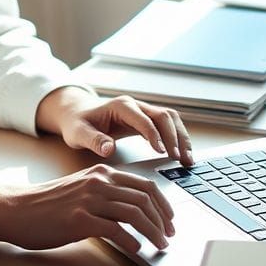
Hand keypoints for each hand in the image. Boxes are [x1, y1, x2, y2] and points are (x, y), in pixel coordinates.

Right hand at [0, 165, 175, 252]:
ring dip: (153, 232)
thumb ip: (105, 194)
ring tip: (159, 245)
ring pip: (135, 214)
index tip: (170, 220)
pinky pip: (116, 230)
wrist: (16, 209)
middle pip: (145, 198)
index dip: (163, 204)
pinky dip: (131, 241)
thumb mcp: (80, 189)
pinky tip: (136, 249)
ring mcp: (89, 200)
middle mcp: (99, 182)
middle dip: (163, 219)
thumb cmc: (45, 204)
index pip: (145, 185)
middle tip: (169, 236)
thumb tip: (132, 211)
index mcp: (102, 174)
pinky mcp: (80, 220)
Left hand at [36, 87, 193, 165]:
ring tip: (188, 159)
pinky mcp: (146, 119)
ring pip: (170, 118)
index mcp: (120, 106)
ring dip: (181, 137)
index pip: (144, 119)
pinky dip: (178, 137)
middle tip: (181, 160)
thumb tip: (109, 149)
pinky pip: (168, 125)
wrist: (77, 113)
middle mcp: (135, 105)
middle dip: (175, 137)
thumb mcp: (78, 133)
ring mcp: (143, 110)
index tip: (162, 153)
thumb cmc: (77, 123)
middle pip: (164, 116)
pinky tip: (182, 154)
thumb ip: (93, 140)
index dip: (155, 135)